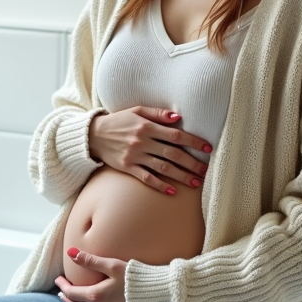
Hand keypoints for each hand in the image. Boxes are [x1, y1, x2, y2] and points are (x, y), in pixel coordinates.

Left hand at [54, 248, 134, 301]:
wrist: (159, 296)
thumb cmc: (136, 278)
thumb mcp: (112, 265)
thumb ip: (90, 260)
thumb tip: (71, 253)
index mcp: (96, 296)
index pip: (71, 293)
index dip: (62, 286)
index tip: (59, 279)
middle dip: (68, 299)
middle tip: (63, 292)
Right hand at [88, 106, 211, 192]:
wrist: (93, 135)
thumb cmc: (119, 121)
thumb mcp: (137, 111)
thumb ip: (158, 114)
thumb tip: (179, 118)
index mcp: (147, 126)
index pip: (176, 135)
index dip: (194, 142)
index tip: (208, 149)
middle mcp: (142, 142)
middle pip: (173, 154)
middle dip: (192, 163)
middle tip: (205, 170)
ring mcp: (135, 156)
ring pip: (163, 168)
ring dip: (181, 176)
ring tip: (195, 182)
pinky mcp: (127, 168)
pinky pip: (146, 178)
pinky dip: (159, 185)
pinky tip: (171, 191)